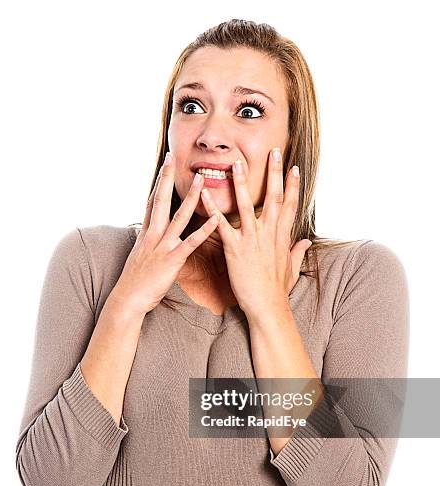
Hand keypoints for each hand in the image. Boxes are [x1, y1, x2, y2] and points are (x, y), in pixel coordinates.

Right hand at [111, 152, 218, 314]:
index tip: (164, 165)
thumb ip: (146, 242)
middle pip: (161, 200)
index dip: (158, 182)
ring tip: (201, 179)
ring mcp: (162, 246)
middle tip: (173, 157)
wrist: (128, 300)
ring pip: (178, 216)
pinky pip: (190, 242)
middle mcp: (152, 235)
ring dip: (191, 197)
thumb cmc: (134, 282)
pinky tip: (215, 218)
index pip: (152, 202)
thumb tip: (148, 233)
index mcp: (145, 233)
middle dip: (167, 178)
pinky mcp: (171, 260)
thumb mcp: (139, 257)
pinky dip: (204, 229)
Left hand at [199, 149, 311, 318]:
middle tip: (274, 150)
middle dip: (274, 173)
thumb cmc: (278, 291)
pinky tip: (204, 195)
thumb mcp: (292, 268)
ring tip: (236, 162)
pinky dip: (213, 209)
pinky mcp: (236, 249)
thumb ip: (298, 252)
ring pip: (248, 205)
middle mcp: (269, 234)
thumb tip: (307, 242)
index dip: (293, 185)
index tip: (293, 167)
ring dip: (242, 182)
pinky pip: (222, 225)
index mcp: (282, 237)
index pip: (290, 205)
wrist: (268, 307)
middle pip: (275, 197)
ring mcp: (253, 240)